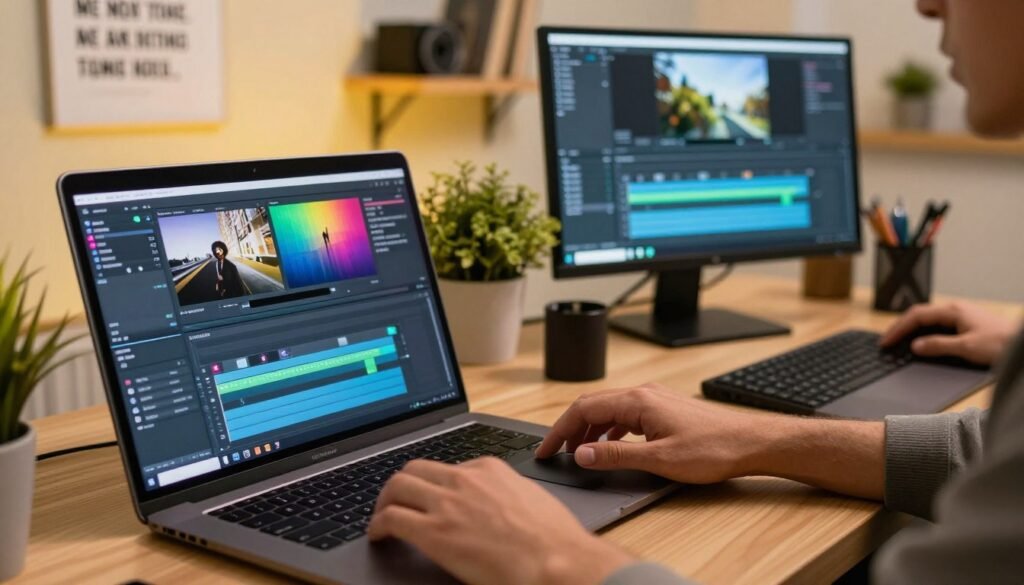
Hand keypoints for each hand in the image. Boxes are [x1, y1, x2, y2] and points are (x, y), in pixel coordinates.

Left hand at [369, 457, 633, 584]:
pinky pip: (391, 518)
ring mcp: (447, 504)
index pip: (449, 467)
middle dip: (402, 484)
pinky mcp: (434, 533)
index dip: (434, 484)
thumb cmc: (554, 540)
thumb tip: (498, 508)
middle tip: (396, 501)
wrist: (557, 561)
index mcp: (490, 469)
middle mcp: (465, 479)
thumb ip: (506, 495)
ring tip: (382, 517)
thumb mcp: (530, 500)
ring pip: (397, 486)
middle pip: (416, 468)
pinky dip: (377, 525)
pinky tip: (378, 536)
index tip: (431, 496)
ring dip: (384, 501)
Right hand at [535, 384, 765, 484]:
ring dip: (590, 430)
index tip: (547, 449)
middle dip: (570, 429)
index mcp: (637, 401)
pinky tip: (611, 446)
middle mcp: (644, 393)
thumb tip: (581, 454)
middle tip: (556, 452)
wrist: (751, 443)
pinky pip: (626, 415)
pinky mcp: (664, 408)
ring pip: (609, 410)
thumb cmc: (713, 450)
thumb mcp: (659, 460)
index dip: (559, 430)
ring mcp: (655, 399)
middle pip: (593, 405)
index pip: (583, 409)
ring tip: (580, 453)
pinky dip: (609, 430)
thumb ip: (616, 457)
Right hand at [880, 302, 1018, 365]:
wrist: (1022, 344)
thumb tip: (915, 346)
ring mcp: (962, 316)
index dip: (898, 329)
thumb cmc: (1000, 344)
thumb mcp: (966, 348)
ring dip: (912, 329)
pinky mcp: (967, 324)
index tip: (885, 341)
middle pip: (920, 314)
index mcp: (952, 311)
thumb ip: (938, 346)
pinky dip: (924, 332)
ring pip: (929, 319)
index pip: (916, 316)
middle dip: (901, 327)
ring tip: (899, 341)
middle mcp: (955, 310)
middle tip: (887, 340)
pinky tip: (922, 341)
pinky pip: (939, 325)